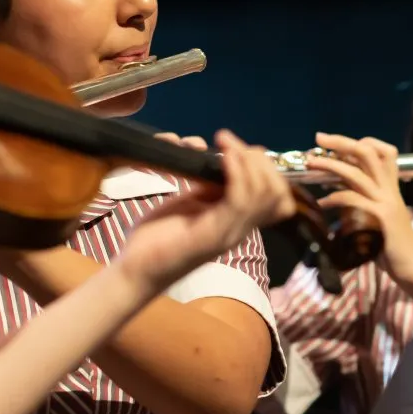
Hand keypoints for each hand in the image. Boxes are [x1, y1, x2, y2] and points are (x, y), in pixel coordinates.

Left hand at [118, 130, 294, 290]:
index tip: (234, 146)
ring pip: (265, 193)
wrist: (135, 269)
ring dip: (247, 161)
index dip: (264, 165)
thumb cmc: (157, 237)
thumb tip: (218, 157)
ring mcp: (229, 233)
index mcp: (237, 221)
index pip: (276, 194)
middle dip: (259, 159)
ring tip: (225, 146)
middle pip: (277, 191)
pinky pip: (240, 200)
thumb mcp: (190, 204)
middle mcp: (240, 229)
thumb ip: (208, 187)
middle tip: (229, 144)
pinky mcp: (212, 235)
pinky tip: (223, 159)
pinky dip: (236, 173)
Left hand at [306, 132, 412, 295]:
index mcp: (391, 187)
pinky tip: (320, 204)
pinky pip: (353, 200)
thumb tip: (335, 191)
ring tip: (311, 162)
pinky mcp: (379, 218)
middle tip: (319, 138)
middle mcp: (389, 190)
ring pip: (357, 173)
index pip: (384, 152)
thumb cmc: (391, 244)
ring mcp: (385, 202)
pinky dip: (333, 198)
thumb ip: (360, 201)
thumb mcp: (375, 215)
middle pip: (367, 153)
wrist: (411, 265)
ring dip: (331, 164)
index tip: (337, 144)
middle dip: (342, 142)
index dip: (362, 142)